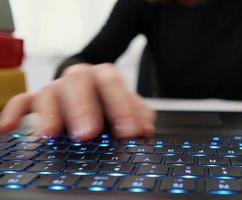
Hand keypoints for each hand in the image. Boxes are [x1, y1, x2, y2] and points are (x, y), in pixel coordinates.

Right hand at [0, 63, 155, 139]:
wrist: (90, 88)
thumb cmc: (109, 100)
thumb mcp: (126, 106)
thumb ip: (138, 114)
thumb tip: (145, 129)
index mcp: (104, 77)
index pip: (113, 85)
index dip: (122, 107)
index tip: (129, 131)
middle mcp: (80, 78)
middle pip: (78, 84)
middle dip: (83, 108)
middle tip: (87, 133)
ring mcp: (58, 87)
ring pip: (50, 93)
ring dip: (50, 113)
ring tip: (50, 133)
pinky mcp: (38, 99)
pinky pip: (23, 102)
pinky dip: (14, 112)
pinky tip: (8, 127)